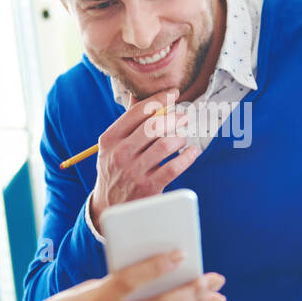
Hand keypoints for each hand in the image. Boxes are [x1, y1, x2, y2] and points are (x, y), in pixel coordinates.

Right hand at [88, 90, 197, 228]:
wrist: (110, 207)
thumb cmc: (115, 169)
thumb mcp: (112, 146)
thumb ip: (126, 122)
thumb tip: (137, 94)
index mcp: (109, 139)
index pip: (137, 112)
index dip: (158, 99)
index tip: (173, 93)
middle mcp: (120, 154)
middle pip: (153, 126)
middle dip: (174, 117)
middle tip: (184, 116)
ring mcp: (134, 172)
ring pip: (166, 145)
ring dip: (180, 136)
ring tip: (183, 136)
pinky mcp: (149, 187)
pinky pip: (174, 167)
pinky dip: (188, 156)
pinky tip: (192, 151)